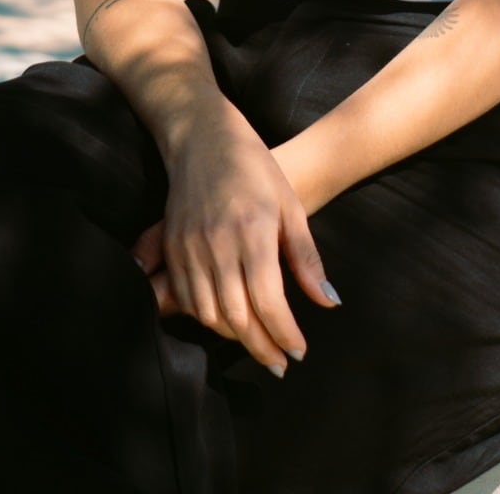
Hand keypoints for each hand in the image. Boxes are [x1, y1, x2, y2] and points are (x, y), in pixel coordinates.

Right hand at [130, 100, 339, 374]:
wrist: (203, 136)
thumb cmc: (255, 167)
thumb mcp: (291, 205)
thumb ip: (306, 258)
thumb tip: (328, 302)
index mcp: (253, 231)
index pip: (268, 302)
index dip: (284, 334)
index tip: (298, 352)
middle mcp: (217, 243)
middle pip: (237, 317)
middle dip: (261, 348)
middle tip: (280, 363)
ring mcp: (189, 246)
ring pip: (208, 314)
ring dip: (234, 337)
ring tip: (257, 342)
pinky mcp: (171, 246)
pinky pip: (184, 298)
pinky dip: (205, 317)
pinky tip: (226, 320)